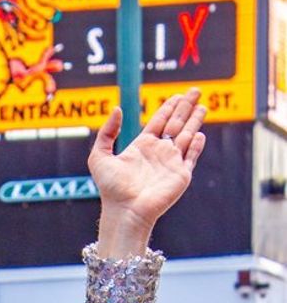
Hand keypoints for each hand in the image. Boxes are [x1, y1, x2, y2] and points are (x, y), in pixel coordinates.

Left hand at [89, 89, 206, 256]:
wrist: (124, 211)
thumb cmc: (110, 189)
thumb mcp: (99, 156)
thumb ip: (107, 132)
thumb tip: (117, 109)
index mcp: (142, 147)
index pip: (159, 122)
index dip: (169, 107)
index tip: (178, 95)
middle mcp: (158, 153)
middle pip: (176, 124)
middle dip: (185, 107)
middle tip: (195, 90)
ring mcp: (171, 164)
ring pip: (186, 136)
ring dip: (194, 121)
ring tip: (202, 106)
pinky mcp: (180, 175)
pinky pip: (191, 156)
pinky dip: (196, 145)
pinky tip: (199, 133)